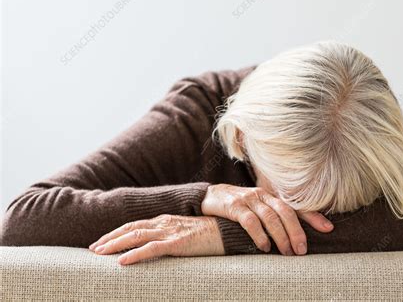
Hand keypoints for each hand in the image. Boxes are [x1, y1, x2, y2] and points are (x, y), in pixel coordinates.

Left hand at [88, 215, 223, 264]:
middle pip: (130, 228)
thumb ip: (170, 237)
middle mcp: (164, 223)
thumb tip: (157, 246)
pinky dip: (134, 254)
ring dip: (115, 245)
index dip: (117, 233)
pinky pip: (152, 249)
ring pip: (136, 236)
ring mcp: (171, 232)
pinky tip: (122, 262)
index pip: (135, 225)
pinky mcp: (178, 243)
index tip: (102, 242)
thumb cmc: (209, 234)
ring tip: (99, 254)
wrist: (229, 231)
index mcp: (165, 220)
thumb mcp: (186, 233)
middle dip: (110, 238)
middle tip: (93, 249)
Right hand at [202, 184, 333, 255]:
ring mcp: (249, 200)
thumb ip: (274, 217)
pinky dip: (259, 235)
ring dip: (281, 237)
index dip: (313, 217)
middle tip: (302, 250)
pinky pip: (250, 221)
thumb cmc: (239, 206)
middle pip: (286, 212)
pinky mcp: (234, 206)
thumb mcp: (258, 208)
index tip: (328, 228)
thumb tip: (294, 236)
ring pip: (270, 217)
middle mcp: (263, 195)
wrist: (210, 196)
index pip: (295, 206)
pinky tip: (264, 246)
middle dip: (297, 232)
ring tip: (286, 252)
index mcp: (271, 196)